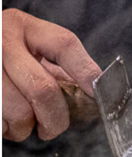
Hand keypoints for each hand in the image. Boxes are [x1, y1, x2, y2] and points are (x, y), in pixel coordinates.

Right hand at [2, 9, 100, 140]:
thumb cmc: (1, 56)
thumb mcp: (26, 48)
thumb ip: (56, 68)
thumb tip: (90, 94)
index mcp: (23, 27)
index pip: (64, 45)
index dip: (85, 72)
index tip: (97, 94)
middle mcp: (2, 41)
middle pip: (43, 89)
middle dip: (55, 118)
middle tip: (54, 127)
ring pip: (18, 112)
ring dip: (24, 128)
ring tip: (20, 123)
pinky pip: (0, 123)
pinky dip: (5, 129)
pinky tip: (3, 119)